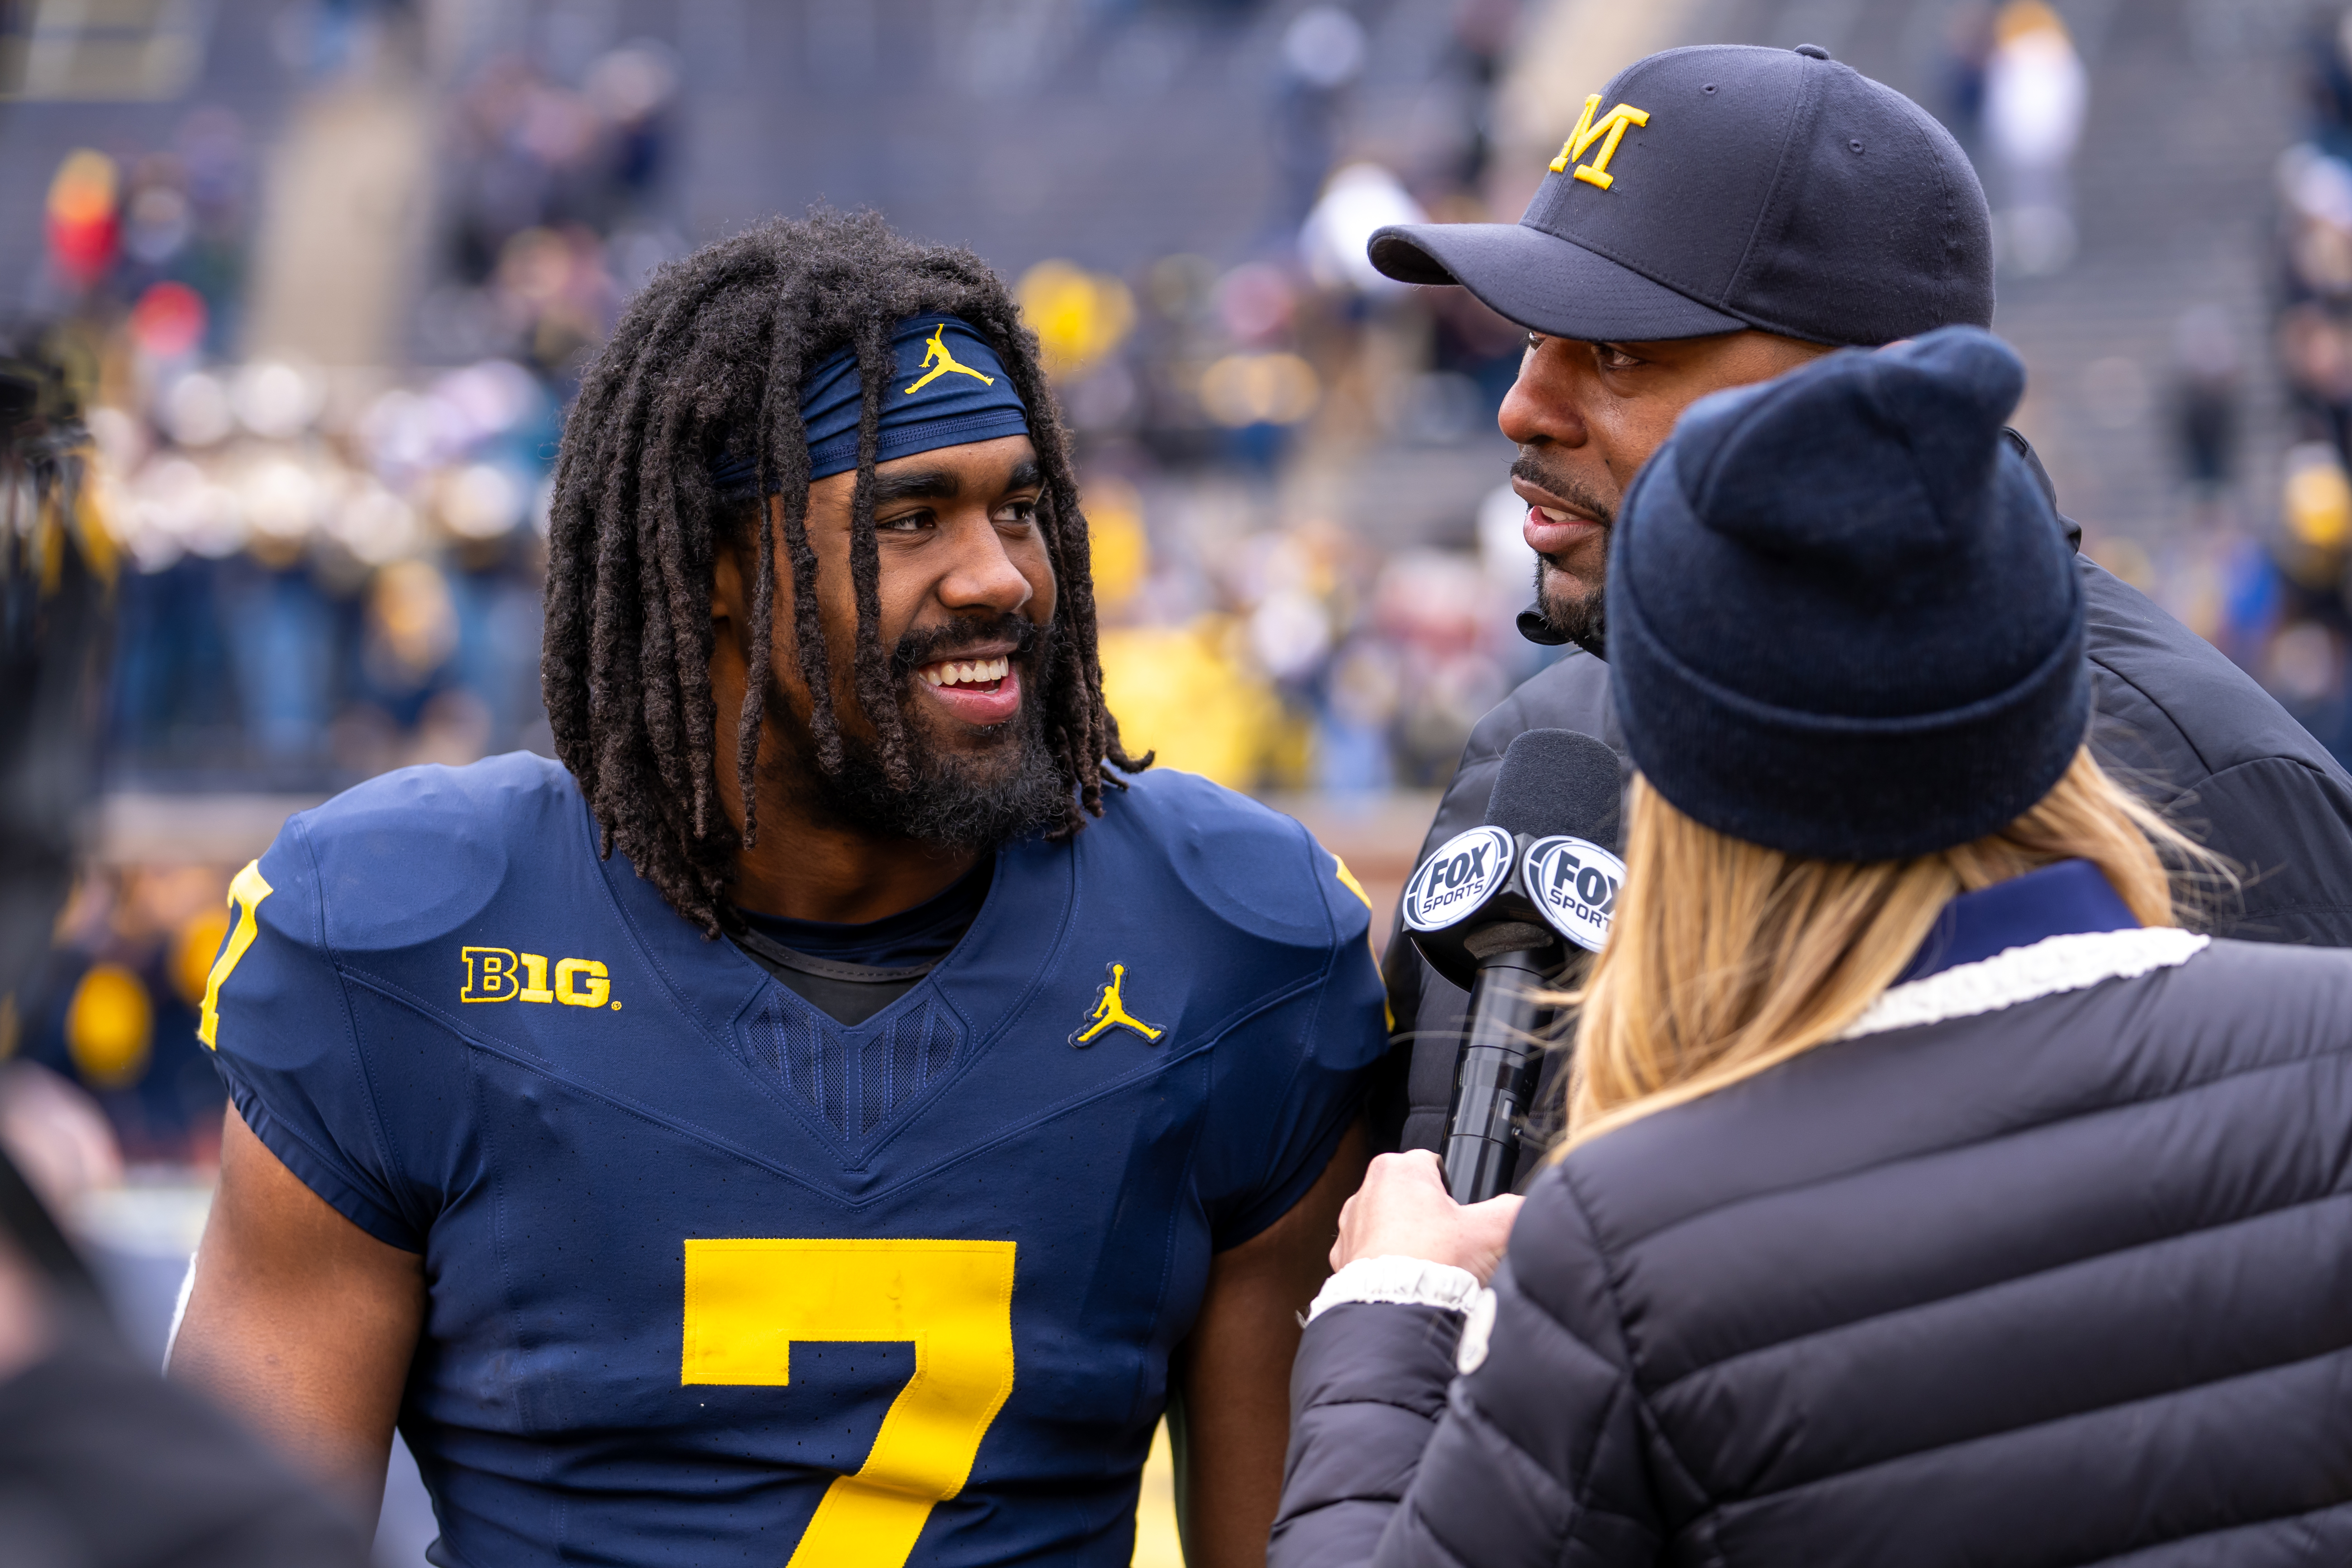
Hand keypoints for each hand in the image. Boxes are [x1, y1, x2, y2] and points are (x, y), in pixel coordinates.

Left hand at [1330, 1151, 1522, 1283]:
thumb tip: (1529, 1208)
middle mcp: (1366, 1191)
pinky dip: (1388, 1267)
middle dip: (1430, 1218)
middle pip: (1411, 1197)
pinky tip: (1407, 1282)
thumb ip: (1515, 1210)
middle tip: (1450, 1244)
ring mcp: (1351, 1227)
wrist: (1396, 1313)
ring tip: (1430, 1267)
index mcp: (1397, 1170)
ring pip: (1390, 1227)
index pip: (1434, 1164)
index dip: (1456, 1189)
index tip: (1464, 1214)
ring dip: (1408, 1243)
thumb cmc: (1436, 1264)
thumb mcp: (1491, 1231)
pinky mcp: (1342, 1259)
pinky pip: (1372, 1256)